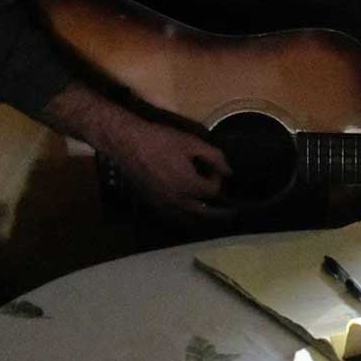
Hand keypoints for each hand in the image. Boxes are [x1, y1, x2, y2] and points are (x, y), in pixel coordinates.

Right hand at [109, 117, 234, 221]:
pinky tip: (187, 214)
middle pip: (205, 214)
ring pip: (188, 220)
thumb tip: (228, 171)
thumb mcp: (191, 142)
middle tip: (231, 214)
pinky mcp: (152, 204)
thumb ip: (214, 157)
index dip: (218, 180)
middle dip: (220, 214)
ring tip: (212, 219)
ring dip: (202, 220)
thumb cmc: (161, 140)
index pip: (213, 192)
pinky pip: (172, 218)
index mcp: (190, 185)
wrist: (128, 144)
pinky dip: (184, 219)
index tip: (215, 170)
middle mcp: (178, 200)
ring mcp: (164, 205)